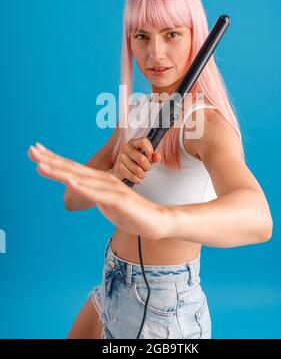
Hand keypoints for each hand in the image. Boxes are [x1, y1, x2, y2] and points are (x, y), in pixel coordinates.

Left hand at [27, 143, 168, 239]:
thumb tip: (82, 191)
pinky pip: (98, 194)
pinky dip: (83, 187)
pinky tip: (69, 180)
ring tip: (41, 165)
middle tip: (31, 150)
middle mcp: (104, 180)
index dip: (54, 160)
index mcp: (99, 181)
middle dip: (50, 160)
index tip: (36, 152)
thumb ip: (94, 195)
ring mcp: (111, 189)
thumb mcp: (107, 203)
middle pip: (73, 169)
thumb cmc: (132, 212)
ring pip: (82, 178)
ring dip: (60, 171)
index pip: (73, 169)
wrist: (157, 221)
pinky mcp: (119, 200)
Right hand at [113, 137, 160, 183]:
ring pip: (138, 170)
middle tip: (146, 168)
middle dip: (147, 167)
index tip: (150, 157)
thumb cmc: (136, 161)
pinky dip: (137, 179)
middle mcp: (126, 148)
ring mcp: (121, 157)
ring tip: (141, 173)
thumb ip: (154, 156)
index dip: (149, 150)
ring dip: (142, 174)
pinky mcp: (118, 168)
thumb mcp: (146, 157)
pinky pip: (133, 176)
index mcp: (133, 142)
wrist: (121, 169)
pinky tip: (137, 177)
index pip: (143, 141)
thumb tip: (157, 156)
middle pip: (142, 159)